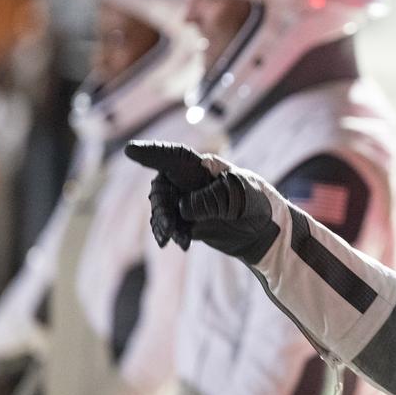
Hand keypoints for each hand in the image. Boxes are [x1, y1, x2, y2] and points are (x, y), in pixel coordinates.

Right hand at [125, 142, 280, 260]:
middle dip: (160, 205)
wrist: (265, 232)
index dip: (152, 152)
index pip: (174, 156)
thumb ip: (211, 200)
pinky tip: (177, 243)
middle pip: (162, 187)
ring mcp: (187, 201)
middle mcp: (191, 181)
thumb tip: (183, 208)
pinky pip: (168, 225)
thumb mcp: (239, 198)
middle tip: (169, 225)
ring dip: (162, 222)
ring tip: (174, 239)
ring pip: (161, 207)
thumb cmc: (256, 204)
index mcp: (203, 167)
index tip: (130, 150)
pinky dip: (168, 233)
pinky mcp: (187, 221)